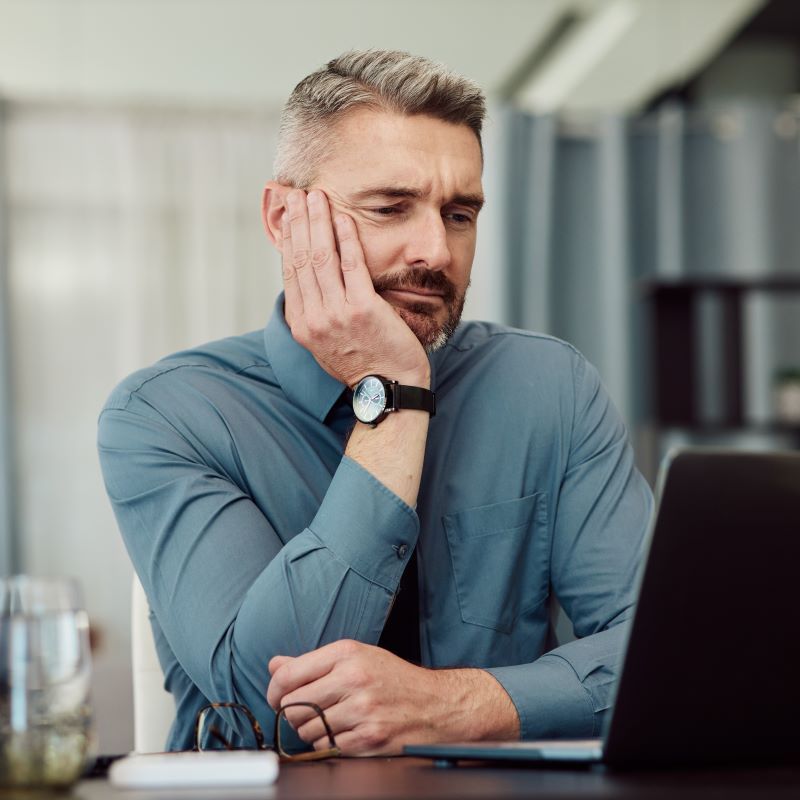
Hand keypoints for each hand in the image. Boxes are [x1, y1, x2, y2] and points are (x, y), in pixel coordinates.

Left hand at [267, 640, 519, 755]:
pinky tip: (344, 732)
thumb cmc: (393, 679)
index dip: (274, 690)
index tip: (276, 697)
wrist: (436, 704)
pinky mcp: (368, 738)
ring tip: (331, 720)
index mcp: (347, 653)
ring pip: (306, 729)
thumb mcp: (357, 657)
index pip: (289, 674)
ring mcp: (362, 710)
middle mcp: (354, 679)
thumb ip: (313, 662)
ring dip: (310, 730)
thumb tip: (274, 664)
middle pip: (293, 705)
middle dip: (292, 712)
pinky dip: (328, 743)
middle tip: (305, 711)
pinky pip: (326, 747)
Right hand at [281, 189, 429, 387]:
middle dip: (298, 222)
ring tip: (317, 197)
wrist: (388, 388)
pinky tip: (344, 219)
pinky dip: (346, 238)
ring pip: (321, 258)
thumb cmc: (363, 363)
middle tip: (297, 194)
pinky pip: (351, 266)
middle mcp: (313, 319)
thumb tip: (310, 282)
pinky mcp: (362, 310)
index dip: (289, 238)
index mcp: (302, 324)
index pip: (290, 271)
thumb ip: (316, 312)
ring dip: (318, 222)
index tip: (289, 215)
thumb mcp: (327, 342)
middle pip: (301, 259)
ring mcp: (336, 314)